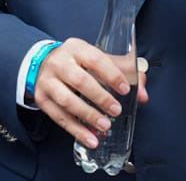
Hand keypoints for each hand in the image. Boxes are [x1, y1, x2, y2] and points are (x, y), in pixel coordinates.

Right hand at [34, 38, 148, 147]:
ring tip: (105, 126)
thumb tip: (144, 94)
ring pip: (67, 100)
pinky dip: (76, 130)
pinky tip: (90, 138)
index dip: (111, 74)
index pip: (95, 59)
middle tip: (116, 110)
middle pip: (80, 81)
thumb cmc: (77, 62)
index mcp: (77, 48)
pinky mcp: (42, 98)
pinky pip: (59, 117)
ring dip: (88, 116)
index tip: (125, 89)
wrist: (42, 64)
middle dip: (100, 97)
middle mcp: (60, 62)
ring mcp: (47, 81)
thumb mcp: (97, 59)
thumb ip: (124, 73)